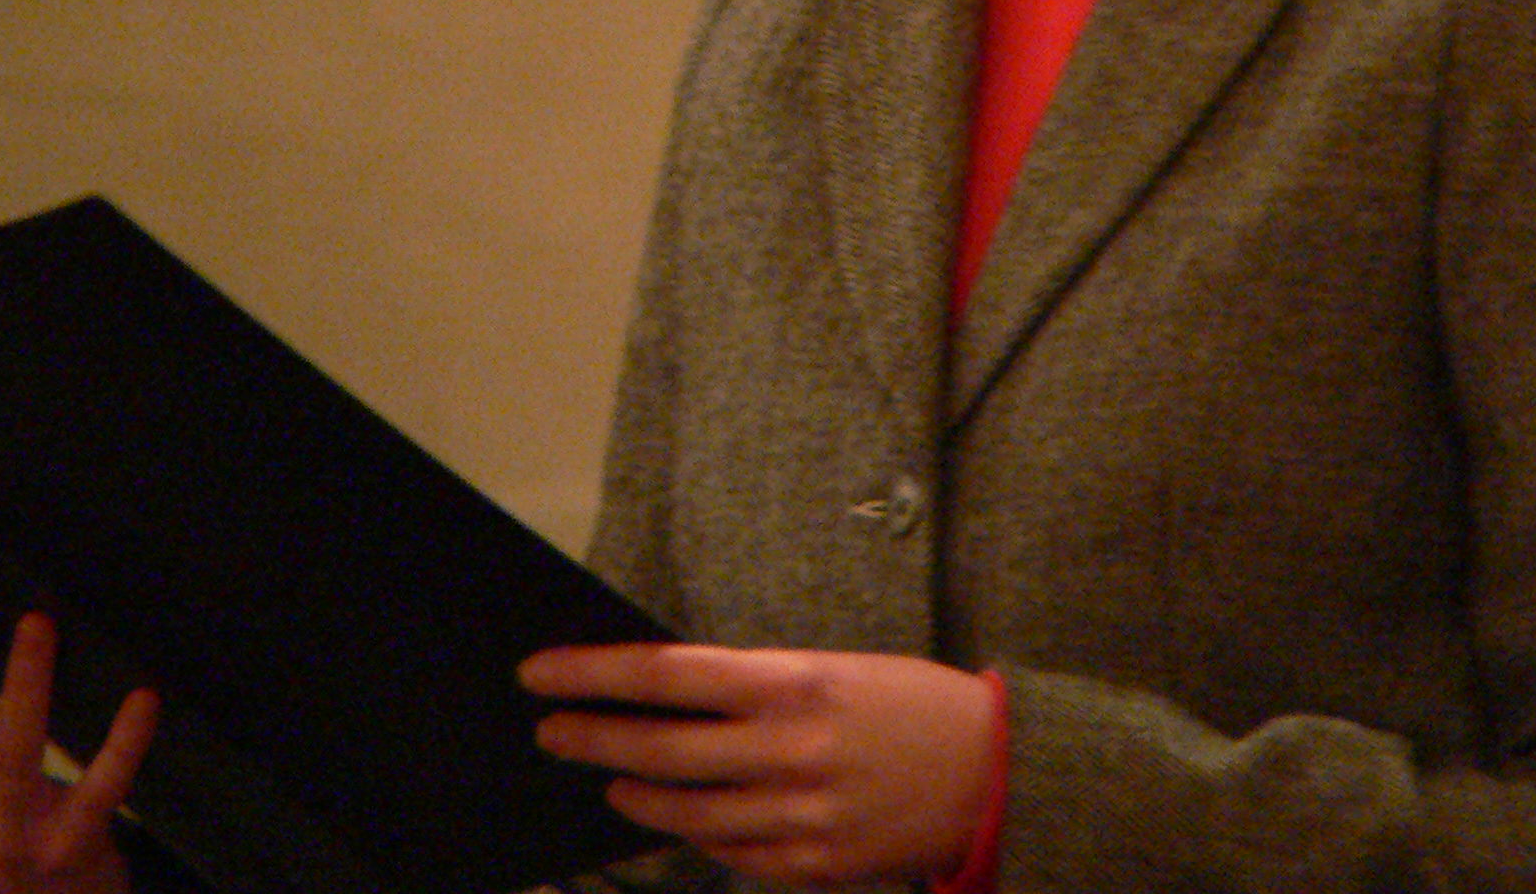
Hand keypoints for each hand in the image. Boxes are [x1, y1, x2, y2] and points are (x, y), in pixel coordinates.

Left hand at [518, 643, 997, 885]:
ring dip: (636, 792)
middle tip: (549, 730)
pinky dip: (697, 835)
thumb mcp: (830, 669)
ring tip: (610, 777)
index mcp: (788, 682)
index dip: (592, 674)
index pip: (664, 674)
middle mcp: (786, 749)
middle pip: (659, 747)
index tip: (540, 673)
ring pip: (686, 812)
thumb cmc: (908, 704)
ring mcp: (798, 815)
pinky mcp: (813, 865)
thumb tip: (669, 693)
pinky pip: (732, 855)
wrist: (994, 772)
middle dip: (591, 738)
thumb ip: (754, 685)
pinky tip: (676, 817)